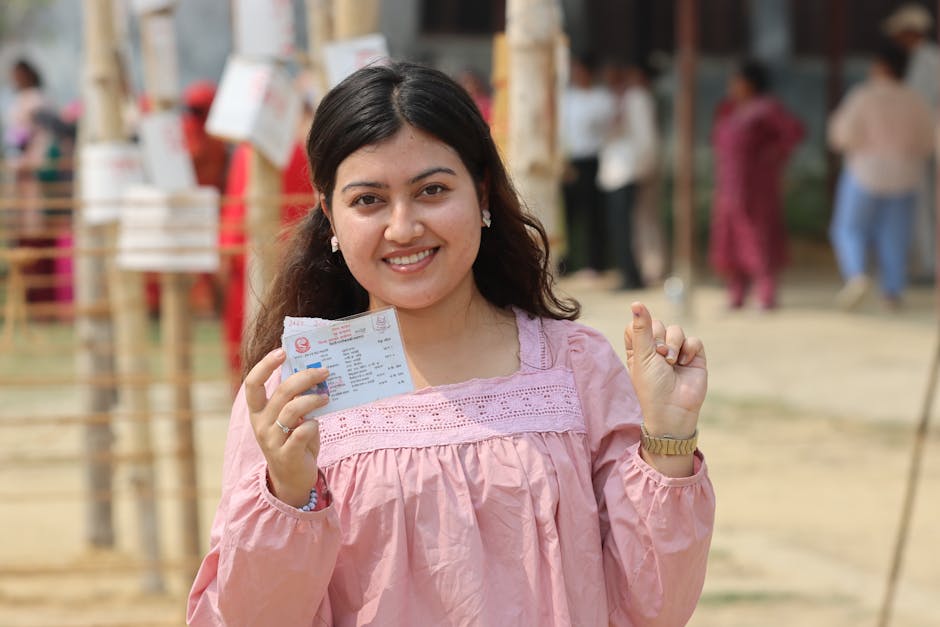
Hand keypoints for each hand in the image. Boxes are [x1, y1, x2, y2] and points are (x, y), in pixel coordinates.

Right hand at [244, 348, 329, 507]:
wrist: (293, 479)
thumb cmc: (294, 441)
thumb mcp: (290, 418)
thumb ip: (296, 399)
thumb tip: (315, 373)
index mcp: (258, 411)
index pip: (253, 383)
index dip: (265, 365)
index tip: (282, 352)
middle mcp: (260, 423)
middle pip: (282, 392)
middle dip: (305, 377)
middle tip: (324, 372)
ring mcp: (272, 440)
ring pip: (293, 410)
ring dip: (313, 399)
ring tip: (326, 397)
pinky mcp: (287, 454)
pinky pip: (303, 431)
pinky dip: (313, 425)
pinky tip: (317, 424)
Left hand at [623, 301, 706, 444]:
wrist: (673, 410)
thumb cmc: (651, 386)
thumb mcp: (642, 355)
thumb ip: (641, 328)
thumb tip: (636, 302)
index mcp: (638, 349)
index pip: (638, 324)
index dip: (641, 329)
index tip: (642, 344)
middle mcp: (657, 348)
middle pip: (658, 324)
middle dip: (659, 339)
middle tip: (659, 357)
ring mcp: (676, 352)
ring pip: (676, 330)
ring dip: (673, 345)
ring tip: (671, 363)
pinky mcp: (694, 357)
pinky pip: (693, 340)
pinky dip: (689, 350)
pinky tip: (685, 363)